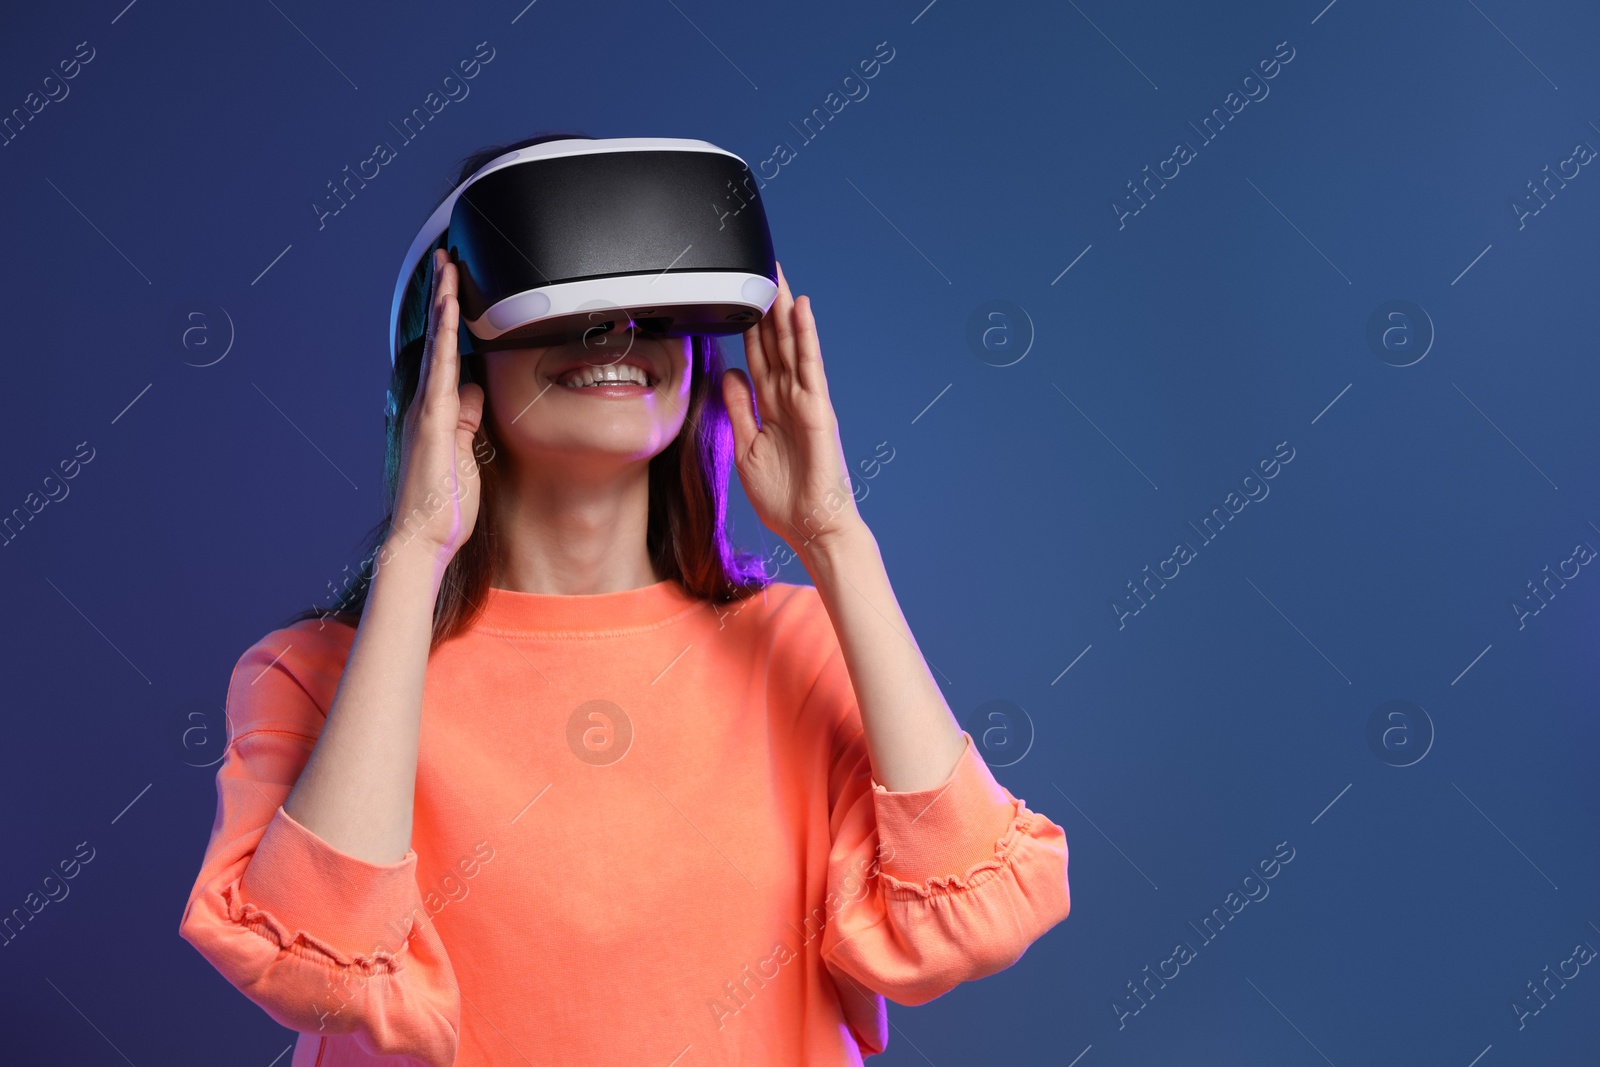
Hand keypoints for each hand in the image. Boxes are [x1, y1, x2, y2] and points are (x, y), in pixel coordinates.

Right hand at [388, 248, 486, 569]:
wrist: (423, 537)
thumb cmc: (444, 501)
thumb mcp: (466, 451)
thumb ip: (468, 418)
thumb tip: (475, 391)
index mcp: (436, 410)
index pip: (445, 353)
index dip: (449, 317)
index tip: (454, 284)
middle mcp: (426, 404)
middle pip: (436, 339)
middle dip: (442, 297)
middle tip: (448, 258)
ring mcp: (426, 411)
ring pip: (436, 347)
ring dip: (442, 307)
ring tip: (448, 270)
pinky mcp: (432, 423)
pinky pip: (441, 372)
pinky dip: (444, 341)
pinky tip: (449, 316)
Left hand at [722, 262, 863, 555]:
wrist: (810, 526)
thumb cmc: (783, 497)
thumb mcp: (745, 448)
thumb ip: (739, 408)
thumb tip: (729, 373)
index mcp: (771, 407)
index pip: (757, 357)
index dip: (748, 326)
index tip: (740, 297)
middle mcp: (788, 398)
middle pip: (775, 343)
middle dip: (766, 307)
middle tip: (760, 269)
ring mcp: (805, 400)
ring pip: (792, 345)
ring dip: (784, 310)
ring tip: (777, 276)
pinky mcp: (817, 409)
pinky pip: (810, 365)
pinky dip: (805, 336)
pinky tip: (800, 309)